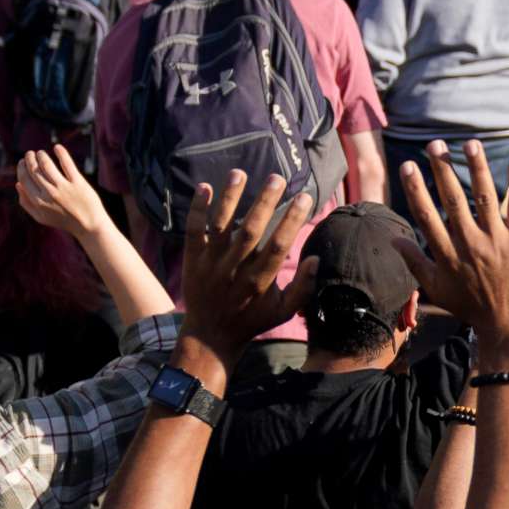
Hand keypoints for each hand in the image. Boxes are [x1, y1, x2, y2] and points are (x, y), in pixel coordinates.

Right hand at [16, 145, 111, 238]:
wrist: (89, 225)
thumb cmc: (63, 220)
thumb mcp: (41, 217)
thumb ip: (26, 203)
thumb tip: (17, 184)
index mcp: (38, 202)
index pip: (24, 179)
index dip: (21, 168)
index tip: (22, 162)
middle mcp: (49, 193)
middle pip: (34, 170)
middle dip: (29, 159)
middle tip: (30, 154)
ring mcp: (64, 187)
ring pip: (47, 165)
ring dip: (41, 155)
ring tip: (41, 153)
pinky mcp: (78, 183)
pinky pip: (67, 164)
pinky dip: (61, 153)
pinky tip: (57, 147)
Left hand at [179, 170, 315, 354]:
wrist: (210, 335)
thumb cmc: (252, 319)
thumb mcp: (283, 311)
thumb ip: (303, 288)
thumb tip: (315, 258)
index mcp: (260, 282)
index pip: (279, 245)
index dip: (292, 220)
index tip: (304, 197)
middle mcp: (235, 271)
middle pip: (250, 231)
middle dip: (264, 202)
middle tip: (277, 177)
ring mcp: (211, 264)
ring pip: (220, 226)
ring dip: (229, 198)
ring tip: (239, 173)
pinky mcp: (193, 260)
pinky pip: (193, 232)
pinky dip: (197, 210)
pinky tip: (205, 187)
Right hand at [391, 141, 508, 343]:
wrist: (507, 327)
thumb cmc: (470, 308)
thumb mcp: (436, 289)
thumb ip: (415, 261)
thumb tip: (394, 240)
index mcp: (447, 254)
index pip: (427, 215)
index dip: (415, 188)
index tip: (408, 165)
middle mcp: (469, 244)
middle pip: (453, 199)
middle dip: (442, 169)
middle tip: (434, 144)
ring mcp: (496, 242)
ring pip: (485, 197)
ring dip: (477, 168)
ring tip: (470, 143)